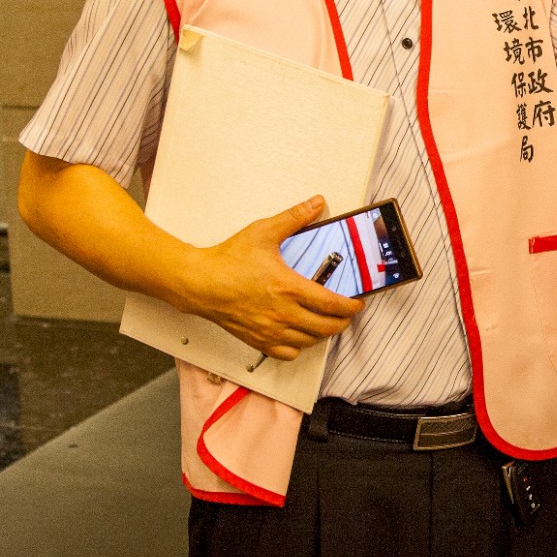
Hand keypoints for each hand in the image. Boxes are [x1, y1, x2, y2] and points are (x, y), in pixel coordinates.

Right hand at [170, 196, 363, 362]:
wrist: (199, 283)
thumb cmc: (227, 260)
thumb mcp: (263, 232)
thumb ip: (294, 218)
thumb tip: (316, 204)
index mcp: (289, 288)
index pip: (332, 305)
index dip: (350, 307)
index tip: (357, 304)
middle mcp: (283, 313)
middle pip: (326, 328)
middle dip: (342, 322)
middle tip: (345, 315)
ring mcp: (270, 330)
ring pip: (309, 341)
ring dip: (322, 334)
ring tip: (325, 322)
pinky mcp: (257, 340)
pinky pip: (287, 353)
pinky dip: (298, 347)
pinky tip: (298, 335)